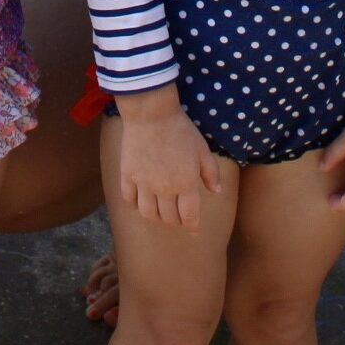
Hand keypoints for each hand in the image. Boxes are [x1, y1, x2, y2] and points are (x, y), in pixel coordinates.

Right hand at [114, 89, 221, 228]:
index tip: (193, 230)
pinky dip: (135, 203)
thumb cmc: (181, 130)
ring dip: (155, 215)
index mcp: (186, 184)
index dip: (192, 226)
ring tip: (158, 209)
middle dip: (175, 220)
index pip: (189, 216)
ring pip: (147, 213)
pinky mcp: (128, 175)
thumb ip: (211, 173)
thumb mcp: (202, 150)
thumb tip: (216, 191)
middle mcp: (165, 189)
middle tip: (177, 214)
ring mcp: (144, 183)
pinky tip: (140, 198)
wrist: (151, 114)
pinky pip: (129, 199)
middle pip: (168, 218)